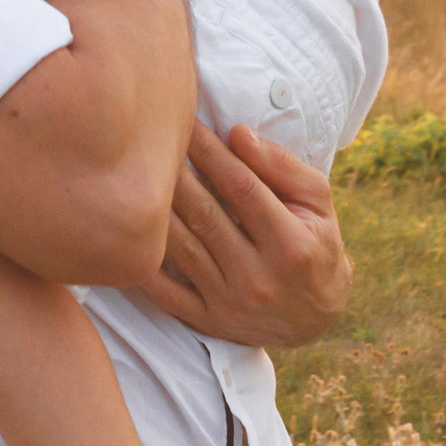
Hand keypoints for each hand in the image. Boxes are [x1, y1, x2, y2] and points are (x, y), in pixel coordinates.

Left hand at [142, 124, 351, 349]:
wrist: (317, 318)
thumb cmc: (316, 243)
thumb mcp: (318, 203)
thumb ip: (282, 166)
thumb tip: (238, 134)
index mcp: (291, 245)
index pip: (241, 186)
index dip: (210, 151)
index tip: (186, 123)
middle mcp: (259, 278)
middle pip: (204, 214)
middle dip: (175, 173)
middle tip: (149, 139)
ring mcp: (231, 304)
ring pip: (181, 249)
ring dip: (156, 209)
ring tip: (134, 175)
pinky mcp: (209, 322)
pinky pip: (167, 294)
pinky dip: (144, 265)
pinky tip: (126, 234)